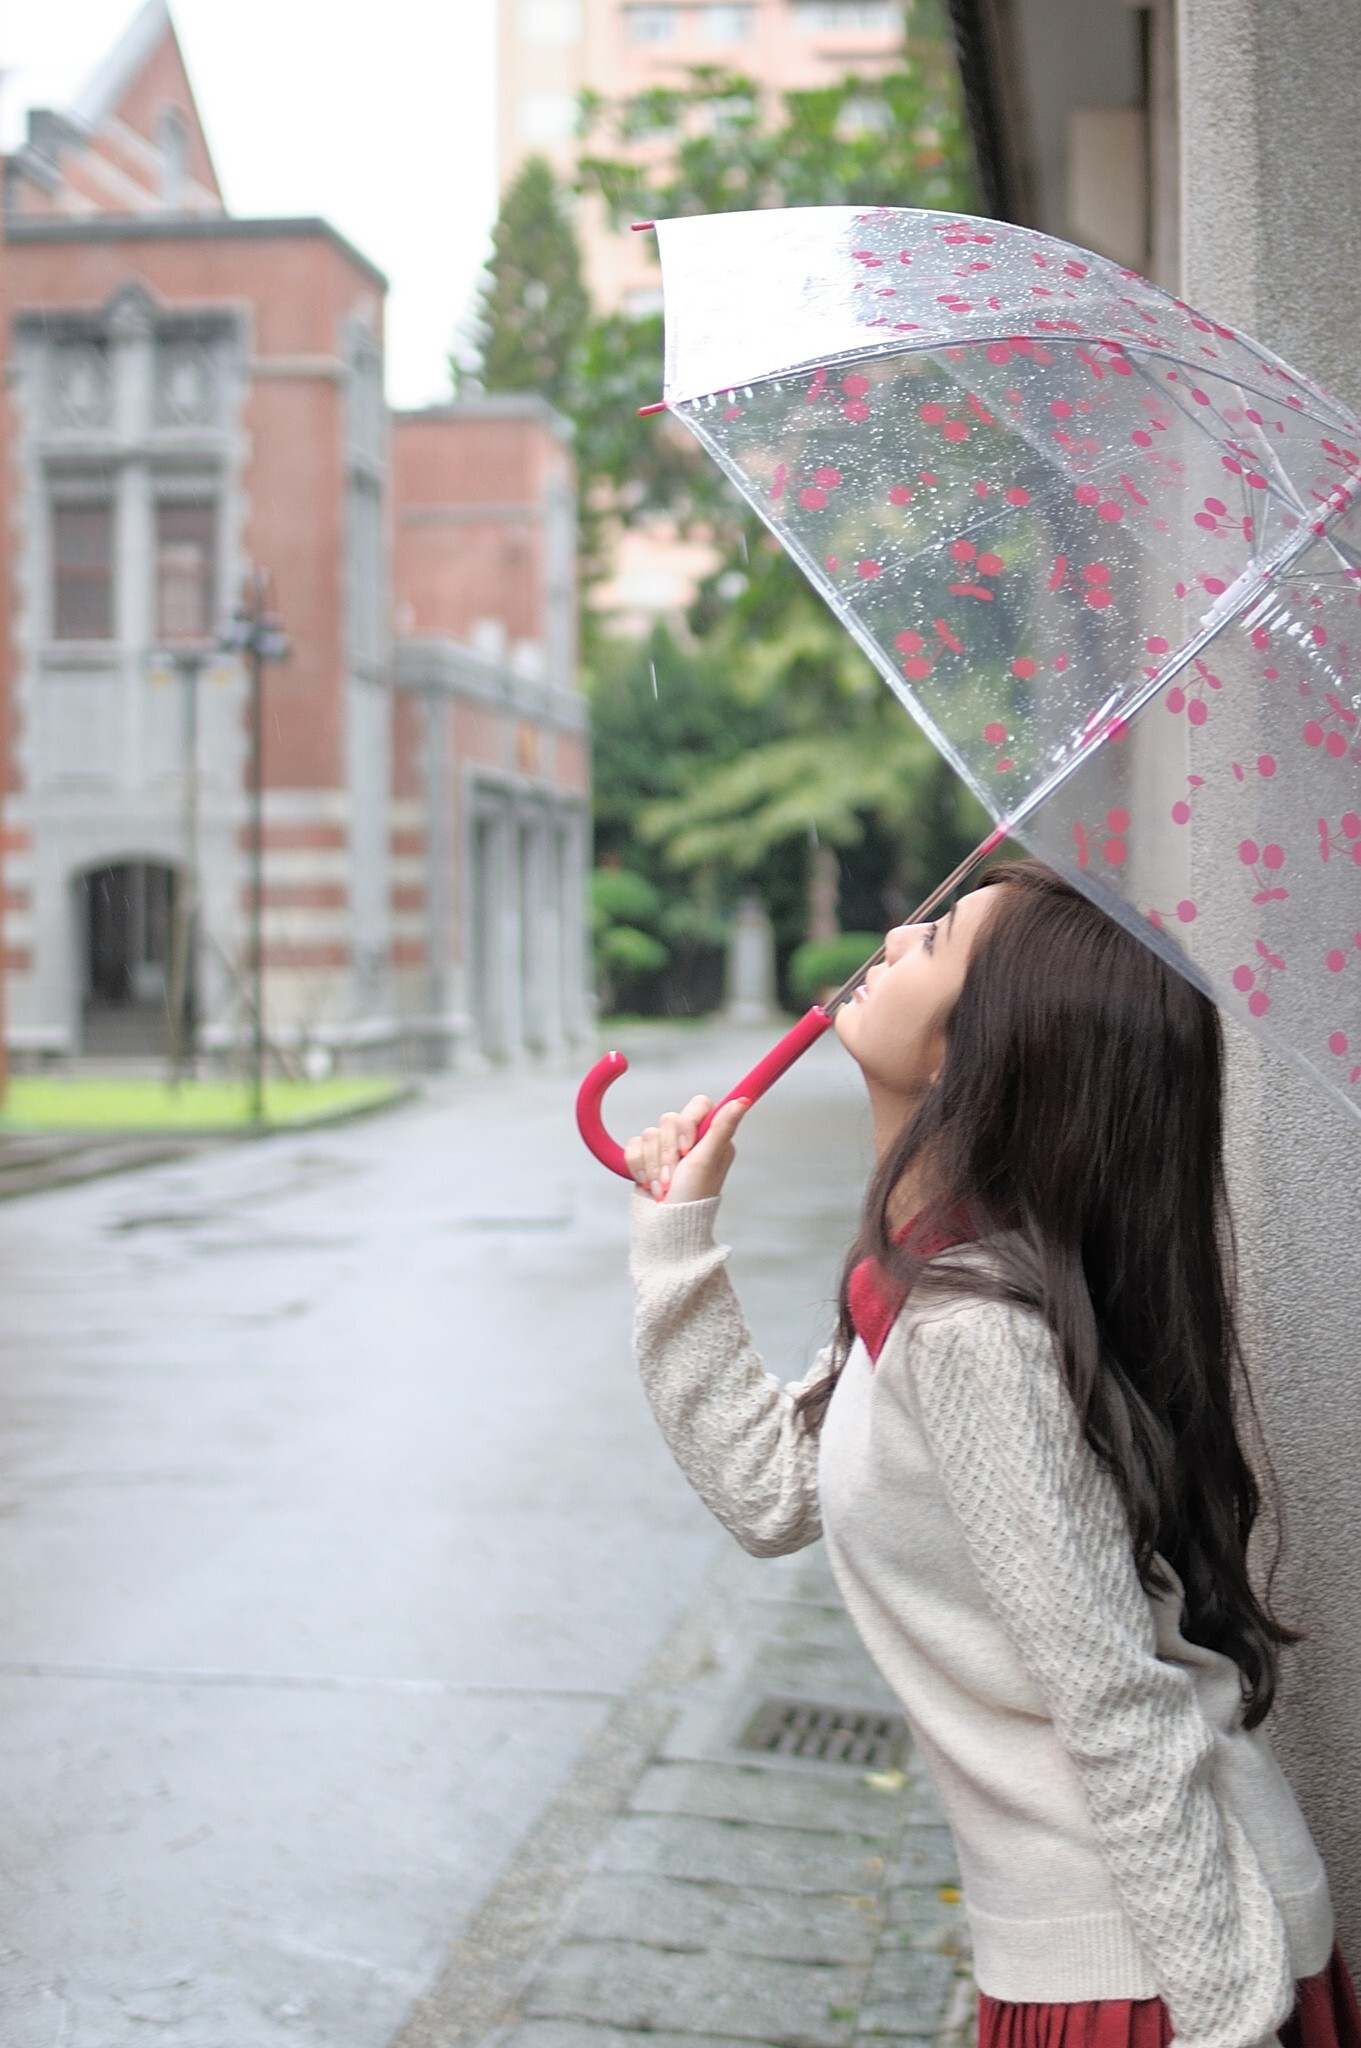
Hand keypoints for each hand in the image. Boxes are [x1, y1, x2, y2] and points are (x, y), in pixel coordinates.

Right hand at [625, 1093, 749, 1203]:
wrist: (664, 1227)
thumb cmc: (691, 1197)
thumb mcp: (707, 1161)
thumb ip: (722, 1128)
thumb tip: (744, 1100)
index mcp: (712, 1137)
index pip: (698, 1105)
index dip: (687, 1124)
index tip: (687, 1149)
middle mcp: (691, 1139)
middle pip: (668, 1119)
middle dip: (667, 1154)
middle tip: (673, 1178)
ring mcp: (667, 1148)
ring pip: (649, 1134)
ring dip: (654, 1165)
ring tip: (663, 1188)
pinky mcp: (646, 1157)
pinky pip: (634, 1145)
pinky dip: (639, 1167)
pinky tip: (649, 1184)